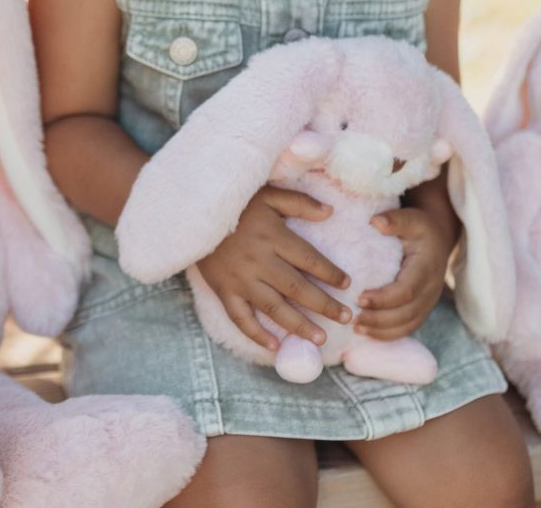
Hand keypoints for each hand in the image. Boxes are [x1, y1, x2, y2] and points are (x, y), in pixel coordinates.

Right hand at [195, 185, 351, 351]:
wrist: (194, 215)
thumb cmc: (237, 204)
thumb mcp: (269, 195)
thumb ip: (299, 202)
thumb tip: (330, 212)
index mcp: (274, 237)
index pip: (309, 259)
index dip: (330, 273)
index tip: (347, 284)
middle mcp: (260, 262)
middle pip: (297, 288)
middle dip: (324, 305)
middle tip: (347, 318)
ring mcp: (241, 280)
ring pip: (274, 308)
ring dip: (299, 325)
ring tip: (321, 338)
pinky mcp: (224, 291)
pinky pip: (241, 318)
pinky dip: (257, 334)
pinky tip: (275, 346)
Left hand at [354, 207, 451, 340]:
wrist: (438, 241)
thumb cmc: (420, 228)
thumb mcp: (411, 218)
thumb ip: (395, 220)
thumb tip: (375, 222)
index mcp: (426, 267)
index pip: (406, 290)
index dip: (384, 298)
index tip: (360, 298)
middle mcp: (431, 289)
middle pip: (406, 313)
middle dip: (378, 319)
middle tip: (352, 317)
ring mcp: (428, 303)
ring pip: (407, 325)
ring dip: (380, 331)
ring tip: (355, 327)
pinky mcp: (422, 310)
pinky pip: (407, 328)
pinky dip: (387, 335)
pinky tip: (366, 333)